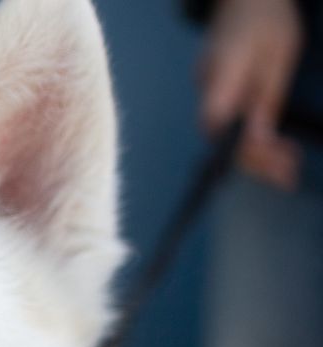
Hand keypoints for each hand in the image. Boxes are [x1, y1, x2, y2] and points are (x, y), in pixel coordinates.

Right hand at [200, 0, 305, 188]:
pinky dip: (251, 139)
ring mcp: (208, 95)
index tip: (279, 166)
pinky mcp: (216, 95)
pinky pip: (228, 125)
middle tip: (289, 175)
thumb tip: (258, 142)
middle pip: (221, 142)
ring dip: (256, 155)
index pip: (222, 132)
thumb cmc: (266, 20)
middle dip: (256, 163)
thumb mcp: (280, 57)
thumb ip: (267, 100)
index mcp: (221, 81)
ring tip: (288, 164)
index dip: (248, 155)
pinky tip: (274, 146)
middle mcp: (207, 93)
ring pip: (224, 138)